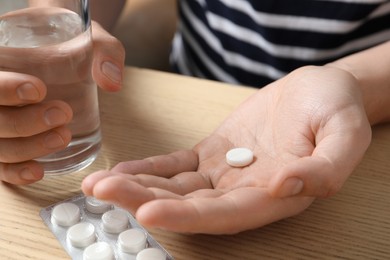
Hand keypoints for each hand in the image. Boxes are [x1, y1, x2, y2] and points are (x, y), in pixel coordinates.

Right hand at [0, 22, 124, 184]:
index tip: (38, 90)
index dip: (3, 89)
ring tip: (63, 137)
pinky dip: (14, 172)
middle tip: (62, 114)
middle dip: (24, 122)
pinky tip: (38, 171)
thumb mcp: (90, 38)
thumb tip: (112, 82)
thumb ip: (104, 52)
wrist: (67, 52)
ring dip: (25, 148)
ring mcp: (0, 119)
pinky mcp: (10, 141)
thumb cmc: (73, 43)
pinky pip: (0, 164)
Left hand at [82, 66, 370, 233]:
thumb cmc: (337, 110)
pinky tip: (122, 170)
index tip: (148, 212)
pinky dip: (150, 168)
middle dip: (145, 201)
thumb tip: (288, 186)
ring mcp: (225, 173)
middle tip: (102, 193)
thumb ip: (325, 167)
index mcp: (275, 196)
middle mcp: (244, 192)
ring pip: (177, 186)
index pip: (226, 215)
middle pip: (190, 205)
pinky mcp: (212, 152)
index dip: (188, 217)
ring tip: (98, 183)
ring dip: (138, 185)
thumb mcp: (345, 134)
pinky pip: (177, 164)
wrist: (320, 90)